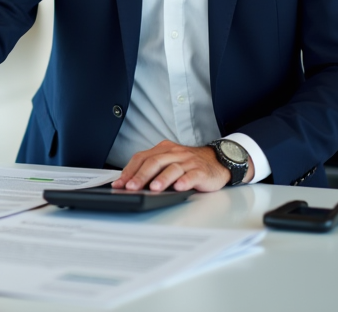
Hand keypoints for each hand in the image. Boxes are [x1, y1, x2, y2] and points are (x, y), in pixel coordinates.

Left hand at [110, 140, 251, 192]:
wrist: (217, 161)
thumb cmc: (189, 164)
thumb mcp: (169, 162)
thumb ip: (152, 169)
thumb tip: (129, 183)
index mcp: (163, 149)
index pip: (142, 157)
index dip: (129, 170)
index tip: (119, 184)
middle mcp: (175, 153)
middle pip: (155, 162)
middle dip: (141, 176)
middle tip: (131, 187)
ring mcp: (189, 161)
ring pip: (173, 168)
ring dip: (162, 179)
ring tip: (153, 188)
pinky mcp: (201, 171)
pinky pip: (192, 176)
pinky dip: (185, 181)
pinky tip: (179, 188)